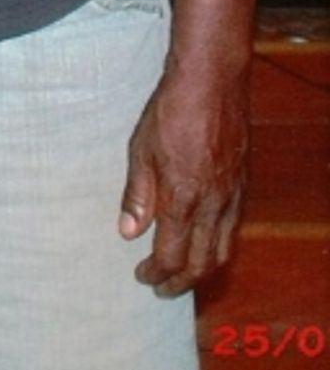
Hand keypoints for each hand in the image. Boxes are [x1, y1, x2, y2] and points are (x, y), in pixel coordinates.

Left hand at [118, 68, 249, 295]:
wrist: (211, 83)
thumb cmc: (170, 112)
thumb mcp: (140, 150)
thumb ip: (137, 194)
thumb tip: (128, 232)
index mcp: (182, 199)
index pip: (171, 256)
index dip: (156, 273)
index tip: (142, 276)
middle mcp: (212, 205)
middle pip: (201, 263)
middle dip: (180, 282)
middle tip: (161, 287)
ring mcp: (231, 196)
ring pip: (222, 250)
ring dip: (202, 269)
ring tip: (182, 273)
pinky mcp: (242, 184)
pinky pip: (233, 228)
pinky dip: (217, 245)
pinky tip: (203, 240)